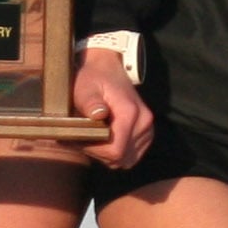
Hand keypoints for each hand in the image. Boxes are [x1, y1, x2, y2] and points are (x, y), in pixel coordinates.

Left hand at [72, 47, 152, 169]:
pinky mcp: (147, 133)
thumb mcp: (85, 87)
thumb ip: (90, 102)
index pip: (115, 150)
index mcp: (130, 112)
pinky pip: (131, 156)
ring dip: (106, 155)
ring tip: (92, 138)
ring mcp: (148, 129)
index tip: (79, 140)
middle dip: (97, 153)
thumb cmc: (92, 78)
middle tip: (81, 139)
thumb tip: (98, 114)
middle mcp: (144, 122)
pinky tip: (104, 140)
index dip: (94, 151)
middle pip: (120, 158)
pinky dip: (117, 153)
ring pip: (125, 160)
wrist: (108, 68)